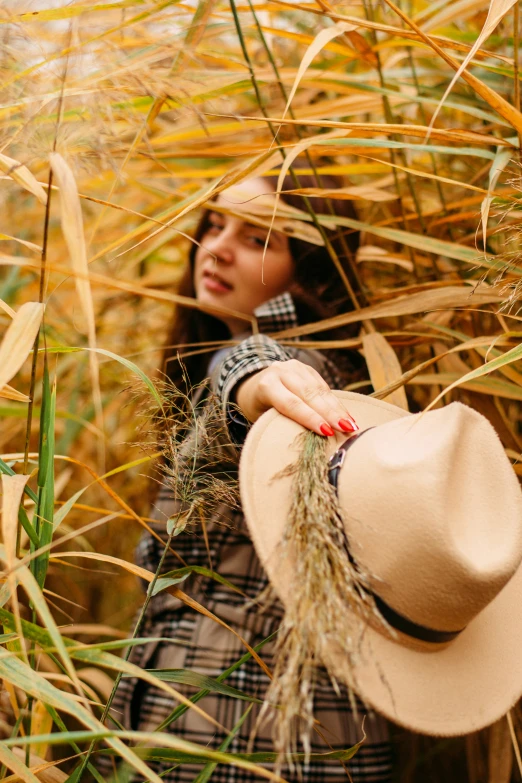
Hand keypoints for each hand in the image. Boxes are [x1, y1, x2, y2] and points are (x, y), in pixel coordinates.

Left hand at [235, 359, 357, 436]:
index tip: (327, 432)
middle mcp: (281, 372)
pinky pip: (324, 386)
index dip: (310, 418)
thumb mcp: (261, 417)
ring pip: (320, 389)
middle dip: (330, 413)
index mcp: (266, 385)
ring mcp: (295, 367)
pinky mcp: (307, 369)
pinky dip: (336, 402)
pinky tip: (347, 415)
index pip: (291, 403)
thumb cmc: (257, 408)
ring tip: (351, 425)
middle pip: (309, 394)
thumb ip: (281, 423)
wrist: (252, 384)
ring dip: (338, 409)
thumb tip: (305, 441)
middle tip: (346, 429)